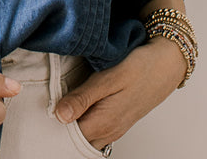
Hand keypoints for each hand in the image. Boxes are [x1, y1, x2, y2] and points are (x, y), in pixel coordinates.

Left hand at [54, 36, 186, 150]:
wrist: (166, 64)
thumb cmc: (139, 68)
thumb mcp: (108, 79)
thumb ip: (83, 98)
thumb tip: (59, 116)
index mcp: (104, 123)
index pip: (69, 138)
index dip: (52, 127)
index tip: (40, 114)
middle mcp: (109, 131)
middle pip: (77, 141)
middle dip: (60, 130)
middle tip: (45, 111)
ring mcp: (115, 128)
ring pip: (87, 138)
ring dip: (72, 127)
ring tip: (58, 107)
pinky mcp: (118, 120)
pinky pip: (96, 131)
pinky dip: (83, 123)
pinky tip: (76, 107)